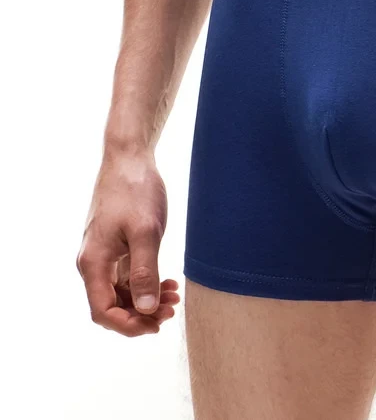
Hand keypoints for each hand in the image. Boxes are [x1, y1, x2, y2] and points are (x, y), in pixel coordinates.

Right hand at [77, 152, 179, 335]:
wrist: (130, 158)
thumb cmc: (135, 190)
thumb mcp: (145, 232)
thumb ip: (145, 271)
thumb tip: (145, 310)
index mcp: (93, 262)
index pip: (103, 310)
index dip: (129, 325)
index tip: (157, 325)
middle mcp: (94, 262)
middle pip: (112, 305)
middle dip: (141, 314)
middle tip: (172, 312)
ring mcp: (105, 253)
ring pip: (122, 291)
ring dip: (146, 299)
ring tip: (174, 297)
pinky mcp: (117, 244)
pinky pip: (128, 274)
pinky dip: (147, 282)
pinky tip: (169, 282)